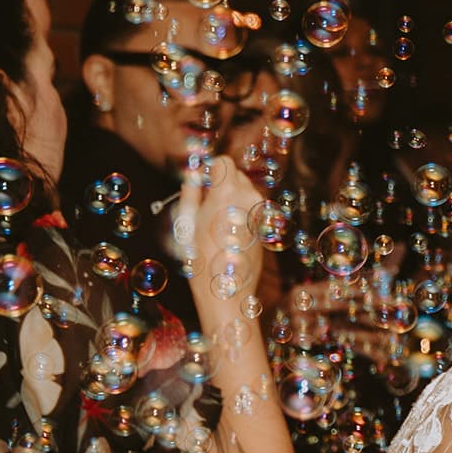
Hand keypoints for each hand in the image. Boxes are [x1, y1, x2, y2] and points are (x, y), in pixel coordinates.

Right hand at [177, 154, 270, 315]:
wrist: (227, 291)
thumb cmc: (201, 258)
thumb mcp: (187, 222)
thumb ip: (191, 192)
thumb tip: (193, 175)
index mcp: (227, 193)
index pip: (223, 161)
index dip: (210, 170)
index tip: (202, 184)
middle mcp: (248, 198)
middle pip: (235, 175)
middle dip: (221, 184)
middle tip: (205, 206)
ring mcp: (260, 212)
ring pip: (245, 191)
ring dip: (231, 199)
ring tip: (216, 223)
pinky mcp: (265, 225)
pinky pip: (251, 208)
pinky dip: (240, 212)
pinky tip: (228, 233)